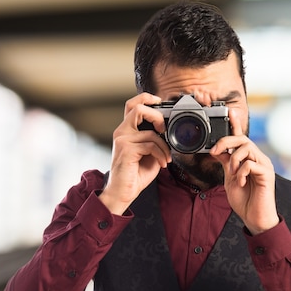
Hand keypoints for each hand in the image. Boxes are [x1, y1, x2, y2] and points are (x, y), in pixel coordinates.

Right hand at [99, 93, 171, 214]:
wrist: (123, 192)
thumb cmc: (135, 173)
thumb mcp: (150, 153)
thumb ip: (155, 139)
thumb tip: (168, 131)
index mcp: (127, 130)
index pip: (132, 105)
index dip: (147, 98)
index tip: (161, 103)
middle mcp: (122, 132)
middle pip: (137, 108)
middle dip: (157, 116)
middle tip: (164, 130)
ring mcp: (122, 140)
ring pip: (150, 132)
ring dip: (164, 146)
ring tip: (166, 158)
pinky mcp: (126, 149)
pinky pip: (150, 145)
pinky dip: (161, 154)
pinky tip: (162, 164)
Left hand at [210, 109, 278, 234]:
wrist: (254, 217)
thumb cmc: (244, 200)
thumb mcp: (230, 178)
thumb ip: (226, 164)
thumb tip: (217, 151)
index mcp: (248, 158)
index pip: (242, 138)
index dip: (236, 124)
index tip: (230, 112)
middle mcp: (258, 158)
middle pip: (243, 139)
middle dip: (226, 141)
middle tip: (215, 152)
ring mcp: (264, 165)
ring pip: (247, 148)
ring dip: (234, 159)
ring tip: (232, 173)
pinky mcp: (267, 174)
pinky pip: (251, 164)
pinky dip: (241, 172)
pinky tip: (241, 182)